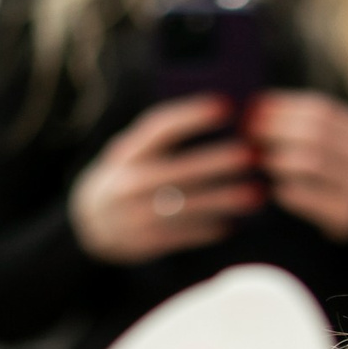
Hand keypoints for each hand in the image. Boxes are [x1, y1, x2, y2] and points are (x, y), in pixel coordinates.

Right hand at [69, 96, 263, 263]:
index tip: (226, 106)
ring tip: (256, 194)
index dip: (193, 116)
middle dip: (217, 162)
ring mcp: (137, 215)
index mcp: (129, 152)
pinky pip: (184, 236)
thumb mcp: (133, 151)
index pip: (161, 128)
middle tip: (252, 154)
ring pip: (187, 207)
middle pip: (180, 170)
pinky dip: (210, 230)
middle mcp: (130, 182)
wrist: (90, 223)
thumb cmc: (128, 175)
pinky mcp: (146, 242)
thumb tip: (220, 119)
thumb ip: (164, 139)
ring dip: (224, 200)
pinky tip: (232, 223)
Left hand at [249, 90, 347, 242]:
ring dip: (281, 160)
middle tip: (251, 135)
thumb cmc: (331, 178)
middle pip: (316, 133)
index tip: (255, 111)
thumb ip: (301, 126)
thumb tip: (258, 107)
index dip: (284, 108)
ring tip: (263, 162)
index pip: (321, 110)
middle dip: (278, 131)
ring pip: (313, 163)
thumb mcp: (329, 146)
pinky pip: (310, 198)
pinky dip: (288, 191)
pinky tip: (276, 191)